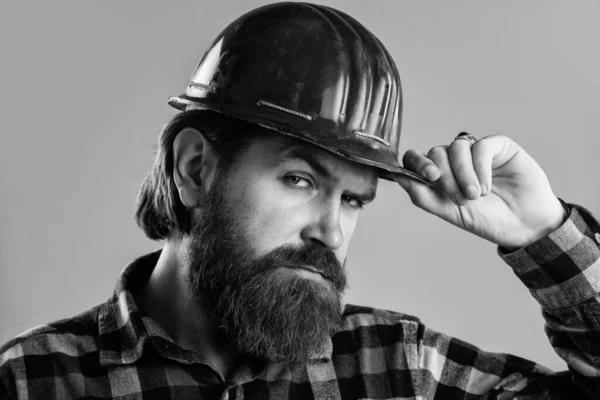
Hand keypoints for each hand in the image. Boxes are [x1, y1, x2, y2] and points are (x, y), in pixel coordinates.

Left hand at [394, 134, 564, 248]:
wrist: (525, 225)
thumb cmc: (487, 219)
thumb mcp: (450, 212)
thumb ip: (423, 196)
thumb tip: (397, 177)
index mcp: (439, 176)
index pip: (417, 159)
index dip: (417, 163)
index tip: (430, 177)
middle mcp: (455, 161)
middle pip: (436, 153)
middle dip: (445, 176)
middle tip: (460, 197)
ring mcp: (476, 152)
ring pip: (456, 148)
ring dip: (463, 174)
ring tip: (475, 195)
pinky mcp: (498, 146)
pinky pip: (480, 146)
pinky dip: (480, 167)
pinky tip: (487, 185)